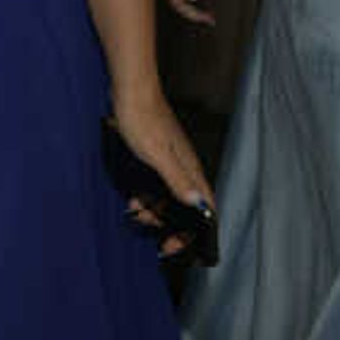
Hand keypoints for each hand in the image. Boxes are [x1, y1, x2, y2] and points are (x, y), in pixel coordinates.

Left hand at [110, 88, 213, 251]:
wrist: (132, 92)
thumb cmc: (143, 120)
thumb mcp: (158, 155)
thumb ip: (178, 180)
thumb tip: (199, 205)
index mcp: (192, 170)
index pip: (207, 209)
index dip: (195, 233)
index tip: (173, 246)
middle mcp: (187, 168)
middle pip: (188, 207)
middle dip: (169, 223)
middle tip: (146, 225)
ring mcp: (175, 162)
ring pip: (172, 197)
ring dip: (156, 209)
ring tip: (136, 211)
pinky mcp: (161, 156)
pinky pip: (161, 186)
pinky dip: (149, 196)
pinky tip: (134, 197)